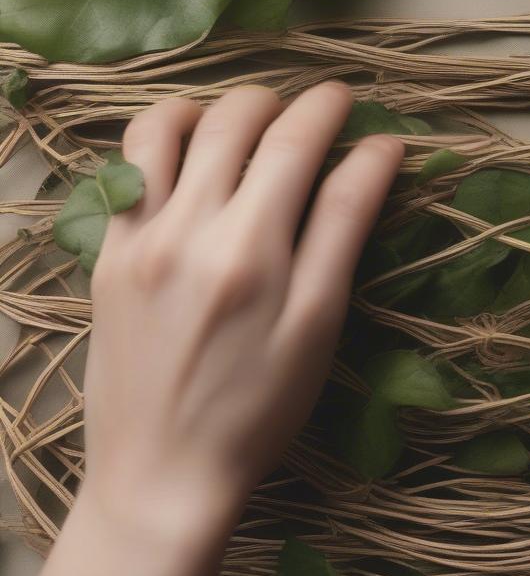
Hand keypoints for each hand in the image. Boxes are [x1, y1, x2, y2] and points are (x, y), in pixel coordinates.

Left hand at [83, 82, 403, 557]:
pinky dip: (162, 133)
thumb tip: (377, 156)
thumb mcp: (317, 329)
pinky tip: (188, 150)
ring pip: (175, 125)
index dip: (338, 117)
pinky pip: (125, 162)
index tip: (365, 115)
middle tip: (316, 114)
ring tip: (249, 121)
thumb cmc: (258, 412)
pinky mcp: (107, 251)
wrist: (163, 472)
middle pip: (242, 123)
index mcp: (255, 253)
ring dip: (220, 106)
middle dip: (287, 103)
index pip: (302, 148)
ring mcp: (140, 236)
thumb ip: (343, 233)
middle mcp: (192, 229)